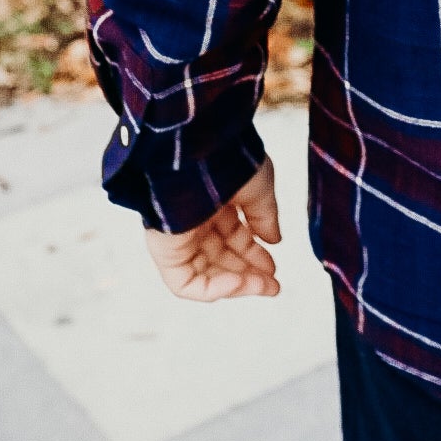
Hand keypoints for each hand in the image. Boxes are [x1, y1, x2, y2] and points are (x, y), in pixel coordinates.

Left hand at [144, 157, 281, 300]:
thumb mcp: (259, 189)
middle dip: (249, 273)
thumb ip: (265, 217)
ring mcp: (179, 236)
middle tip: (273, 286)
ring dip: (236, 285)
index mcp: (214, 200)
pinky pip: (185, 282)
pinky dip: (213, 289)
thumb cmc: (231, 162)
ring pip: (206, 273)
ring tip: (262, 286)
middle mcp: (195, 219)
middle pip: (222, 257)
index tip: (275, 269)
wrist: (200, 151)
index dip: (255, 254)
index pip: (234, 236)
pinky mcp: (165, 251)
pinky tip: (239, 282)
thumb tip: (274, 241)